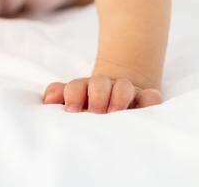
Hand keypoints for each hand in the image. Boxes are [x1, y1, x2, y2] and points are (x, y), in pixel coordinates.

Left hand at [42, 73, 163, 113]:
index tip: (71, 110)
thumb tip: (47, 100)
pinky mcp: (146, 99)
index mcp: (85, 89)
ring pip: (124, 87)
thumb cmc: (90, 104)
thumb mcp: (74, 99)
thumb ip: (59, 95)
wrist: (117, 97)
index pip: (76, 87)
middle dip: (97, 96)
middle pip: (100, 84)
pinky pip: (152, 97)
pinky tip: (144, 112)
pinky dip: (150, 102)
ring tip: (115, 113)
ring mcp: (127, 92)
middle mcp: (106, 87)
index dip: (72, 95)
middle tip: (95, 112)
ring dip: (119, 97)